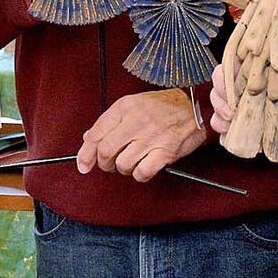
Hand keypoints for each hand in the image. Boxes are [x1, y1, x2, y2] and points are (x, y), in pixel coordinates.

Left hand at [76, 89, 205, 181]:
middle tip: (110, 164)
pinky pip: (142, 172)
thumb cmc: (163, 105)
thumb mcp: (133, 105)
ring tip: (130, 162)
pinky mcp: (165, 151)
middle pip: (105, 150)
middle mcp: (136, 120)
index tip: (84, 164)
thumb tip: (88, 139)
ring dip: (123, 169)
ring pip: (122, 164)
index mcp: (125, 107)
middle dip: (104, 163)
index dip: (86, 153)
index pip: (96, 133)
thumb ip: (110, 122)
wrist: (194, 104)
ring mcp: (151, 136)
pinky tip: (143, 166)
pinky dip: (139, 174)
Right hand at [209, 59, 277, 134]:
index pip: (242, 58)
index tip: (235, 75)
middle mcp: (252, 81)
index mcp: (268, 67)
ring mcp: (244, 101)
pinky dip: (219, 123)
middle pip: (224, 75)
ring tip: (230, 117)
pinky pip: (220, 119)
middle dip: (221, 87)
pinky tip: (226, 129)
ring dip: (218, 105)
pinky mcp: (242, 121)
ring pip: (218, 95)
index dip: (233, 65)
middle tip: (233, 104)